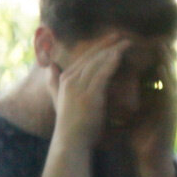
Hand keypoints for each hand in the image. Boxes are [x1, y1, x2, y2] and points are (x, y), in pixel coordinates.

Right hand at [50, 33, 130, 150]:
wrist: (71, 143)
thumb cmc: (70, 126)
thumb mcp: (58, 100)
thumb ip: (53, 82)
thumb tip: (49, 66)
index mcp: (65, 78)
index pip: (84, 58)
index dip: (98, 47)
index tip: (111, 39)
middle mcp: (70, 79)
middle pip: (91, 56)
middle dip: (107, 43)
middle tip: (122, 34)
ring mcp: (79, 86)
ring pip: (98, 62)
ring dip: (113, 50)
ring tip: (127, 42)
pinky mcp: (89, 95)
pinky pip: (102, 73)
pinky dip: (111, 62)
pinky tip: (120, 54)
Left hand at [129, 42, 176, 176]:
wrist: (148, 161)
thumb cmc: (139, 137)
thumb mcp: (130, 111)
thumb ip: (126, 95)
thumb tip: (110, 79)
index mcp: (156, 96)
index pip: (155, 70)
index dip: (150, 54)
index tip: (141, 37)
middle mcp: (167, 98)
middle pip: (167, 71)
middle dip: (163, 53)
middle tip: (156, 33)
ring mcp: (172, 106)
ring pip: (173, 78)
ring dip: (170, 62)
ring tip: (164, 44)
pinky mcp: (173, 115)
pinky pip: (172, 93)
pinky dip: (168, 80)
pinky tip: (163, 68)